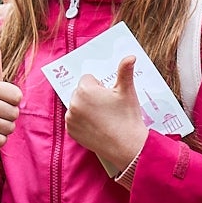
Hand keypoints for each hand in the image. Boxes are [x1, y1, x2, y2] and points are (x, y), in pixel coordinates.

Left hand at [67, 54, 146, 177]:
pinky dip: (83, 121)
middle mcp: (74, 103)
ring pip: (77, 105)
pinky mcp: (71, 131)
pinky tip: (96, 126)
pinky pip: (75, 119)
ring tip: (103, 118)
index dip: (100, 87)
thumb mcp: (127, 91)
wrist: (127, 146)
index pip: (88, 79)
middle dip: (92, 96)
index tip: (109, 97)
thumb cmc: (127, 117)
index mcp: (85, 90)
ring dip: (86, 108)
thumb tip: (130, 56)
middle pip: (81, 92)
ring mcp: (71, 118)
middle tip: (107, 107)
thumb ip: (125, 71)